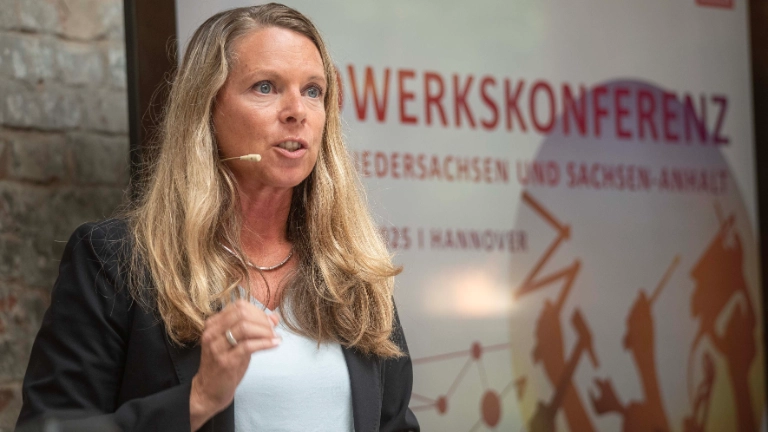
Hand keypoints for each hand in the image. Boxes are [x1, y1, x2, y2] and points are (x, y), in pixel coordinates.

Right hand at [190, 300, 279, 429]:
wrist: (209, 390)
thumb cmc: (225, 363)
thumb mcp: (238, 342)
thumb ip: (254, 328)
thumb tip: (274, 317)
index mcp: (213, 323)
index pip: (239, 306)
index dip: (258, 311)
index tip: (270, 321)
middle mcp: (212, 332)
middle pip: (242, 314)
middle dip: (262, 320)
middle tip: (273, 329)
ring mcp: (217, 347)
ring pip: (245, 327)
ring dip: (265, 331)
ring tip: (275, 337)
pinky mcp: (225, 361)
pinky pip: (248, 346)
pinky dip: (265, 343)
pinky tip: (274, 344)